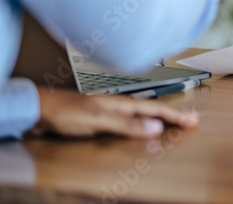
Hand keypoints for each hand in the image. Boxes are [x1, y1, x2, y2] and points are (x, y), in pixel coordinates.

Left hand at [32, 87, 198, 137]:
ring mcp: (109, 111)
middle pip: (152, 111)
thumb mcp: (99, 120)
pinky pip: (128, 122)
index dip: (175, 116)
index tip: (193, 121)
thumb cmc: (66, 112)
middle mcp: (118, 105)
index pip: (156, 110)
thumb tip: (155, 127)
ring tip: (172, 123)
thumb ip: (127, 124)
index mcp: (122, 103)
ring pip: (141, 115)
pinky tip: (138, 129)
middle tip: (190, 120)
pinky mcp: (99, 120)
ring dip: (158, 119)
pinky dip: (141, 125)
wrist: (40, 111)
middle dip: (172, 115)